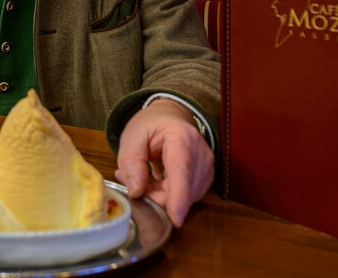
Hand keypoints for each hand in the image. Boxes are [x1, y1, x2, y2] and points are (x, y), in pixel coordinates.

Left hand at [115, 99, 213, 227]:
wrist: (170, 118)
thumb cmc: (150, 126)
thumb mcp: (131, 137)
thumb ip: (131, 163)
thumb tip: (136, 192)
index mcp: (181, 137)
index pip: (182, 170)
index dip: (178, 196)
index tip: (175, 219)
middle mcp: (201, 153)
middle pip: (183, 189)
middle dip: (157, 196)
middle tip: (132, 181)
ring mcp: (207, 167)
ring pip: (185, 197)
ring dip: (161, 196)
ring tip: (144, 176)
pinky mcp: (206, 178)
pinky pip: (187, 197)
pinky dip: (169, 195)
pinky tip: (156, 181)